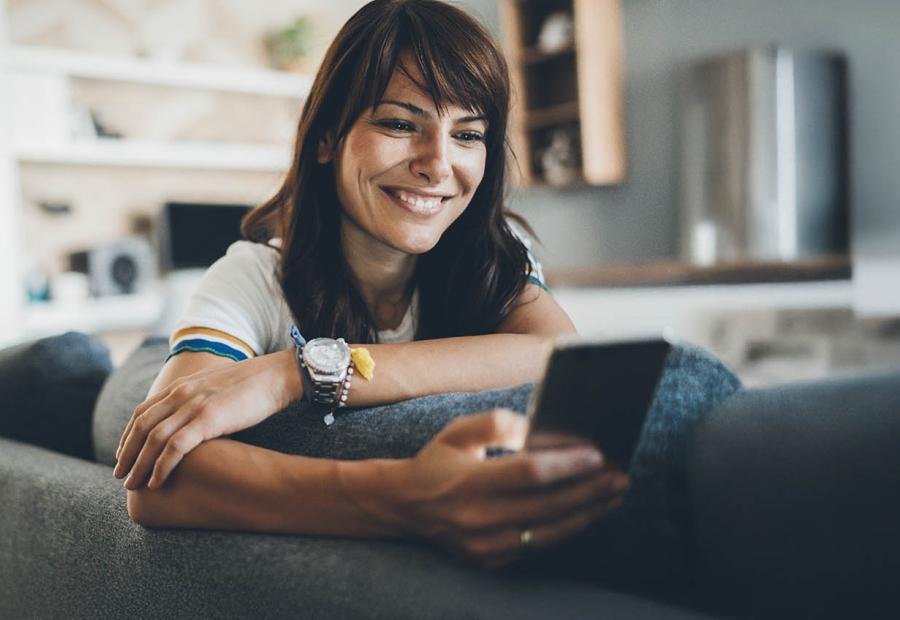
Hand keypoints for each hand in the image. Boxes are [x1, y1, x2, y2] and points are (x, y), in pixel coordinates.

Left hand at [114, 351, 295, 489]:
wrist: (275, 376)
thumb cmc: (252, 386)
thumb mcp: (215, 389)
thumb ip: (197, 402)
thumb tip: (191, 424)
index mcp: (181, 386)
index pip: (142, 412)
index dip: (128, 436)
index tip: (124, 456)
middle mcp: (181, 394)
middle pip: (142, 427)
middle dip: (127, 453)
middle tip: (120, 476)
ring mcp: (193, 406)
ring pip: (154, 439)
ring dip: (140, 465)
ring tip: (133, 485)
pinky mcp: (208, 419)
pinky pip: (175, 447)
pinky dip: (162, 466)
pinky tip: (157, 481)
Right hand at [386, 409, 628, 568]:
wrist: (405, 506)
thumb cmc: (438, 461)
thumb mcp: (458, 431)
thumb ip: (497, 424)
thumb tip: (538, 430)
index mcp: (469, 482)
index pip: (529, 474)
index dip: (567, 464)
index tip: (598, 454)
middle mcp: (477, 519)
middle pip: (548, 506)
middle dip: (589, 490)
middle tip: (620, 475)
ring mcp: (484, 546)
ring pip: (549, 532)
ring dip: (587, 514)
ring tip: (613, 496)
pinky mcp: (490, 560)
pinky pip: (537, 546)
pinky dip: (565, 529)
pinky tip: (586, 513)